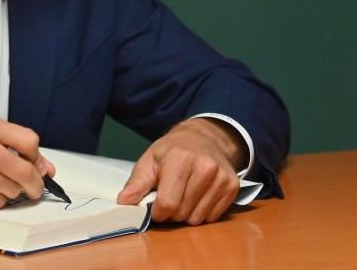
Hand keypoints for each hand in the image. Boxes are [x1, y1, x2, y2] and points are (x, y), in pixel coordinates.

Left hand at [117, 118, 244, 224]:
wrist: (203, 137)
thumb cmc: (172, 150)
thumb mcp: (150, 159)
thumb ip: (137, 182)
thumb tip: (123, 202)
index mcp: (180, 159)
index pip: (168, 203)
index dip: (158, 212)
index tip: (155, 207)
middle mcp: (204, 167)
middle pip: (182, 213)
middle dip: (171, 213)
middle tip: (169, 198)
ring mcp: (221, 177)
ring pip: (197, 219)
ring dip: (186, 214)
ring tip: (183, 196)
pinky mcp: (232, 186)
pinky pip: (213, 217)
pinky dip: (202, 213)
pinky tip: (197, 197)